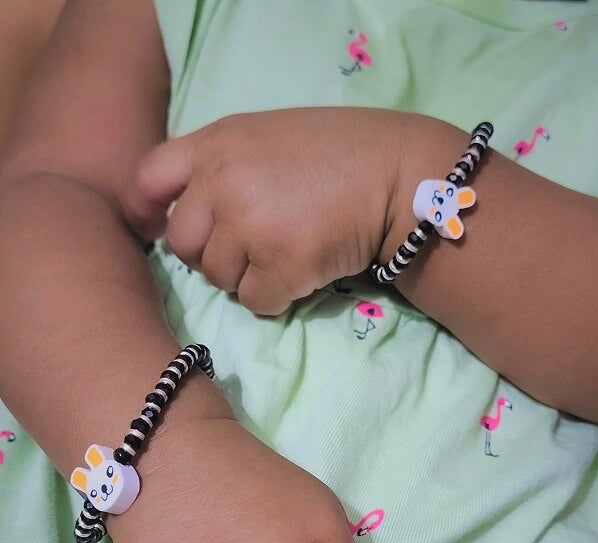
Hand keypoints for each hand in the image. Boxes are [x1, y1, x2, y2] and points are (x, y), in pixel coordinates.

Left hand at [133, 107, 408, 314]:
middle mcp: (223, 182)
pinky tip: (303, 270)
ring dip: (247, 275)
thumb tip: (186, 211)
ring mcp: (250, 225)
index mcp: (216, 143)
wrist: (399, 175)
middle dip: (211, 252)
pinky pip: (255, 302)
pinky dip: (276, 296)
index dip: (149, 212)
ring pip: (218, 278)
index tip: (160, 228)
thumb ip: (220, 163)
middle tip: (252, 244)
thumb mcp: (266, 137)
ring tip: (287, 251)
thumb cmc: (338, 153)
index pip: (149, 180)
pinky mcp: (280, 266)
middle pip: (182, 244)